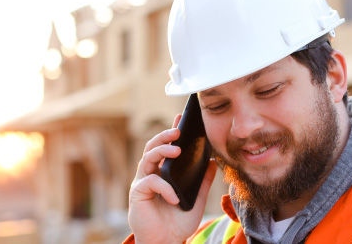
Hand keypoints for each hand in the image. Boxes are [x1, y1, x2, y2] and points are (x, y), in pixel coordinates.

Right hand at [128, 114, 217, 243]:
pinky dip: (164, 187)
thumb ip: (203, 181)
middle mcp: (151, 173)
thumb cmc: (178, 222)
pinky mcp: (137, 194)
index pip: (166, 147)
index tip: (181, 119)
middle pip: (152, 147)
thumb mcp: (196, 199)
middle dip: (164, 135)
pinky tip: (174, 197)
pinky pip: (150, 182)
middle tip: (177, 130)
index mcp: (164, 172)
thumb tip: (213, 161)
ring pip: (147, 157)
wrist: (167, 242)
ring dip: (162, 150)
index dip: (171, 132)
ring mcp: (143, 182)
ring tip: (177, 150)